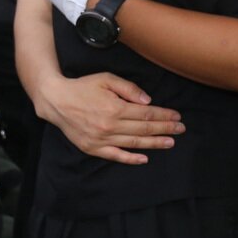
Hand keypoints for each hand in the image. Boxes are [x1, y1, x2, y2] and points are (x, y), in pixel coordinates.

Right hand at [33, 72, 183, 164]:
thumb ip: (129, 89)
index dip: (164, 115)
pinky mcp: (92, 148)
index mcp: (115, 108)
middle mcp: (109, 126)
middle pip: (144, 129)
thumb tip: (148, 102)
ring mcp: (100, 139)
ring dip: (154, 143)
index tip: (177, 116)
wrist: (56, 100)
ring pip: (133, 143)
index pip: (147, 114)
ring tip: (170, 142)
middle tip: (181, 129)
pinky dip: (130, 159)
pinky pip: (115, 156)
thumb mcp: (107, 79)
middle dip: (165, 129)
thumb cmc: (84, 87)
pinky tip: (144, 159)